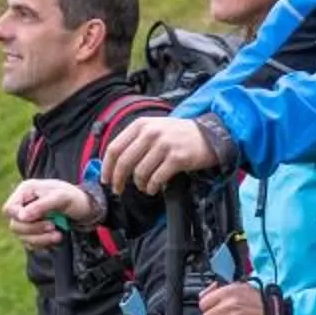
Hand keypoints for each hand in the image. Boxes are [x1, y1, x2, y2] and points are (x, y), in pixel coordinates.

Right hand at [4, 177, 95, 247]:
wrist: (85, 208)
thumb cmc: (73, 197)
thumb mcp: (60, 197)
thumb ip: (40, 206)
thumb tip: (21, 217)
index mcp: (26, 191)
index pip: (9, 209)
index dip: (18, 217)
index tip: (38, 218)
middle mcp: (23, 205)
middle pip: (14, 225)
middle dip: (34, 230)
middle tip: (53, 227)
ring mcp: (28, 220)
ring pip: (22, 237)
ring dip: (40, 239)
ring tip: (59, 236)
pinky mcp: (34, 232)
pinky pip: (30, 244)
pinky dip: (42, 244)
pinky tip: (55, 239)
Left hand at [103, 114, 219, 194]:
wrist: (209, 135)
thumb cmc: (178, 135)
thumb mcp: (154, 128)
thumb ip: (135, 141)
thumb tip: (114, 163)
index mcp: (141, 125)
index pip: (115, 147)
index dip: (107, 167)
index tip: (106, 179)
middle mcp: (151, 133)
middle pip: (124, 162)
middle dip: (118, 180)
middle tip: (118, 190)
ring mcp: (164, 145)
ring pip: (140, 173)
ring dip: (139, 185)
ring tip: (144, 187)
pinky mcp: (177, 158)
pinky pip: (156, 178)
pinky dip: (152, 187)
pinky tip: (154, 188)